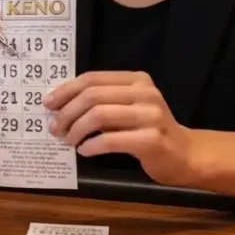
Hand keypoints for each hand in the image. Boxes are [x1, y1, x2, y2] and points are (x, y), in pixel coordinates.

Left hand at [45, 71, 197, 186]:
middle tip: (55, 128)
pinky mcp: (152, 140)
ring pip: (98, 116)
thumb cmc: (149, 130)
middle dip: (67, 112)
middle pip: (92, 96)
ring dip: (76, 129)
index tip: (48, 104)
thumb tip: (59, 104)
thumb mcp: (128, 106)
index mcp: (137, 80)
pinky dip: (91, 146)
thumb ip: (102, 100)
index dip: (66, 91)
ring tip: (69, 140)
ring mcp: (151, 116)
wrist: (186, 155)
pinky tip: (85, 150)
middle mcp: (145, 93)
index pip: (91, 79)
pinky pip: (110, 140)